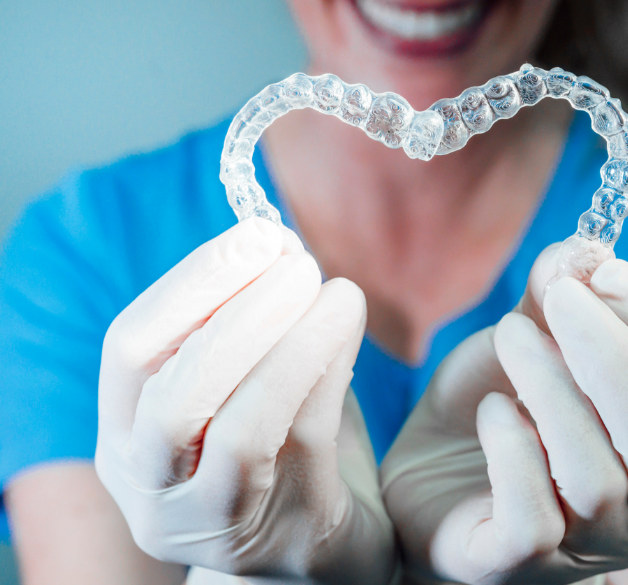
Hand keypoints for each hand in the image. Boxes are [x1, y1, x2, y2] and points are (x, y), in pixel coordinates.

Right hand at [96, 218, 395, 583]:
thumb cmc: (279, 448)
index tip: (257, 234)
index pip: (130, 351)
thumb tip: (278, 241)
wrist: (319, 545)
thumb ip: (250, 321)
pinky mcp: (280, 535)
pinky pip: (301, 444)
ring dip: (288, 343)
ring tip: (336, 289)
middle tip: (295, 260)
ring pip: (237, 430)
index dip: (191, 285)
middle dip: (235, 313)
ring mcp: (211, 521)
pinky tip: (348, 325)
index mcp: (127, 436)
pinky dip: (326, 372)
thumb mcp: (246, 381)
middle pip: (171, 397)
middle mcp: (152, 486)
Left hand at [381, 243, 627, 584]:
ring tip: (510, 335)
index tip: (609, 272)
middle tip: (558, 296)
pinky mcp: (516, 567)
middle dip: (615, 357)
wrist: (420, 477)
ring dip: (551, 388)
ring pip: (596, 479)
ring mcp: (583, 550)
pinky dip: (513, 450)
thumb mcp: (527, 344)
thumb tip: (579, 251)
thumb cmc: (492, 410)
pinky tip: (492, 411)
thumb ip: (556, 302)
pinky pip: (534, 520)